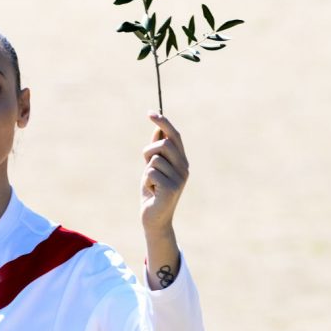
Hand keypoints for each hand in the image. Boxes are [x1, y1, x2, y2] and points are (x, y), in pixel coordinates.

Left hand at [140, 112, 188, 234]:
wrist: (154, 217)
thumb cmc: (152, 191)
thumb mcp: (153, 167)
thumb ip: (156, 150)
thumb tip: (159, 127)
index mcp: (181, 160)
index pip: (174, 136)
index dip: (163, 123)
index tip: (150, 112)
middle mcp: (185, 167)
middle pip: (164, 144)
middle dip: (149, 152)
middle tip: (146, 165)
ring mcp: (180, 178)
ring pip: (154, 159)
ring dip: (146, 171)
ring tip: (151, 184)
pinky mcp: (172, 188)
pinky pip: (150, 173)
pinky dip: (146, 181)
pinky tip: (151, 192)